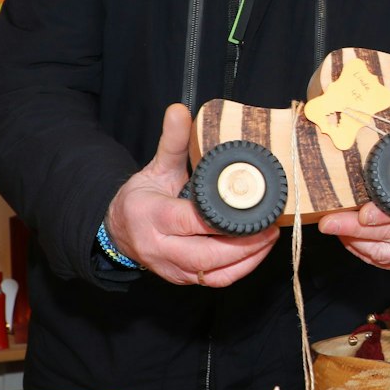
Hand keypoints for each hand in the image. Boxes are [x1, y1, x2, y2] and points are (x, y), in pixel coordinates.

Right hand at [105, 104, 277, 286]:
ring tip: (269, 238)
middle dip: (242, 244)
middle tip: (269, 226)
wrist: (119, 232)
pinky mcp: (182, 279)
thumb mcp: (155, 167)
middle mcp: (159, 248)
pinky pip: (214, 280)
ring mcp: (171, 268)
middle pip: (204, 254)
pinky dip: (239, 269)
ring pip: (212, 273)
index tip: (248, 206)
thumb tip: (180, 109)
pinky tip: (256, 252)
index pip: (187, 220)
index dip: (219, 218)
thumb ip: (172, 141)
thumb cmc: (141, 199)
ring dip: (246, 259)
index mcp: (152, 217)